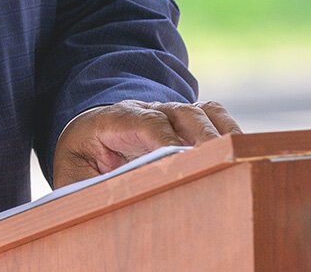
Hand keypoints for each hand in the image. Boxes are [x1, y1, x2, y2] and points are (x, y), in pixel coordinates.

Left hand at [52, 100, 241, 187]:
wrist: (89, 135)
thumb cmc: (81, 160)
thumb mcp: (72, 174)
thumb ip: (86, 185)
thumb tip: (106, 201)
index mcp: (111, 120)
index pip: (142, 121)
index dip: (163, 137)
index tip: (179, 157)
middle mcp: (145, 110)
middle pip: (178, 113)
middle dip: (199, 137)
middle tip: (216, 160)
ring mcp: (168, 112)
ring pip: (200, 112)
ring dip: (219, 133)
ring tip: (234, 158)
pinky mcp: (186, 121)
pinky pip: (214, 115)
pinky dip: (229, 129)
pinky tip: (239, 152)